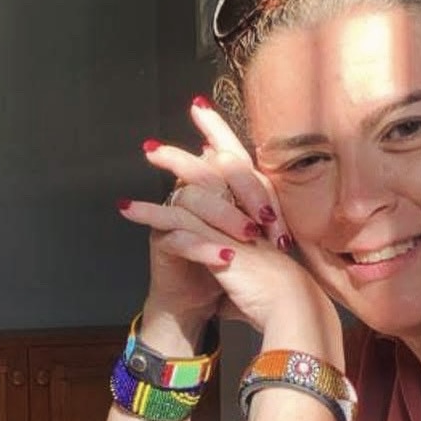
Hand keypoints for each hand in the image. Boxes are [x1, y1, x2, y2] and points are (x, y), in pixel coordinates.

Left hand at [119, 96, 331, 344]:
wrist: (293, 309)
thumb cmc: (275, 293)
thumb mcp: (258, 262)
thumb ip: (242, 250)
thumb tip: (226, 256)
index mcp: (260, 208)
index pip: (239, 161)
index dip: (221, 133)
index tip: (201, 111)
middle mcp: (250, 209)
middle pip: (216, 164)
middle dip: (187, 150)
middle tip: (155, 143)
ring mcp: (235, 226)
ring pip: (196, 188)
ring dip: (167, 172)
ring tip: (141, 161)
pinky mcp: (219, 245)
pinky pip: (178, 223)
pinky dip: (150, 215)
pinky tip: (127, 209)